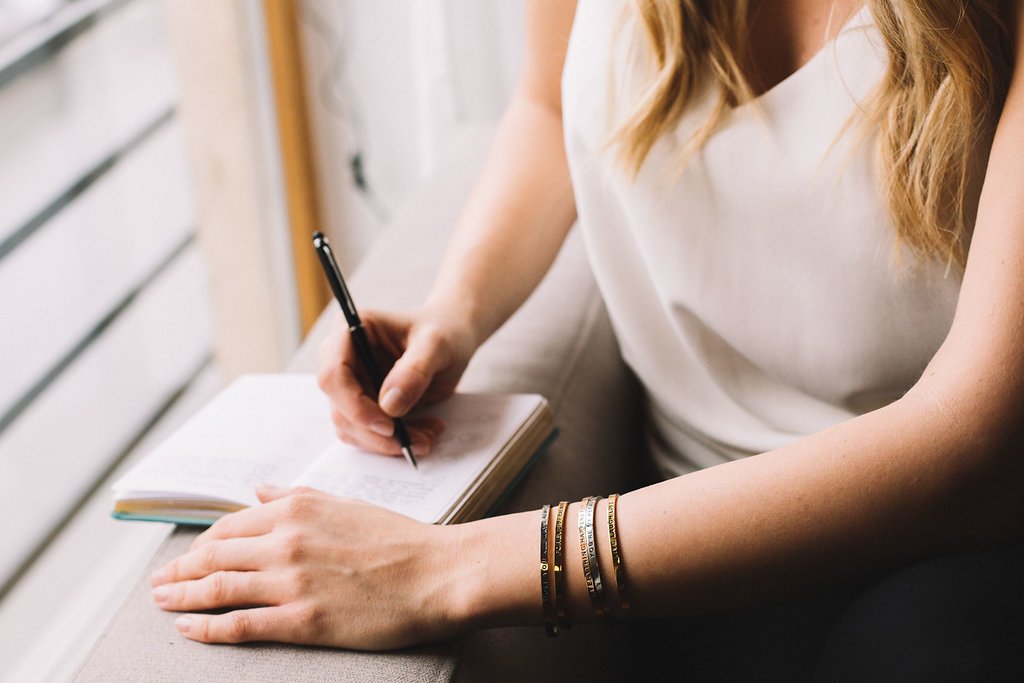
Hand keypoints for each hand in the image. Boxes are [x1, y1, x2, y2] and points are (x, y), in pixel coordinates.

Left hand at [149, 485, 466, 648]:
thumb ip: (295, 497)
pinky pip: (239, 624)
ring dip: (182, 596)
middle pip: (214, 556)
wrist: (437, 573)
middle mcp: (286, 541)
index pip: (230, 526)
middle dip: (180, 571)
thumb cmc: (399, 539)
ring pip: (217, 588)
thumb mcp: (344, 504)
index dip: (203, 543)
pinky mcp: (302, 620)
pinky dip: (207, 627)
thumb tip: (259, 490)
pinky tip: (189, 628)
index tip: (191, 554)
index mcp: (296, 509)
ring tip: (162, 602)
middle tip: (160, 582)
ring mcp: (291, 582)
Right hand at [316, 304, 477, 455]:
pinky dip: (392, 442)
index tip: (388, 425)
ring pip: (351, 427)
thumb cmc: (443, 332)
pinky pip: (366, 434)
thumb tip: (389, 405)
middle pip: (339, 407)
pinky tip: (422, 433)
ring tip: (427, 436)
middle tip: (418, 441)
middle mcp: (342, 358)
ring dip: (387, 442)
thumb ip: (415, 370)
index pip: (334, 374)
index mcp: (350, 330)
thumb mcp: (437, 344)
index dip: (355, 404)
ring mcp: (350, 384)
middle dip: (376, 432)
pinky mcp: (362, 404)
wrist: (451, 340)